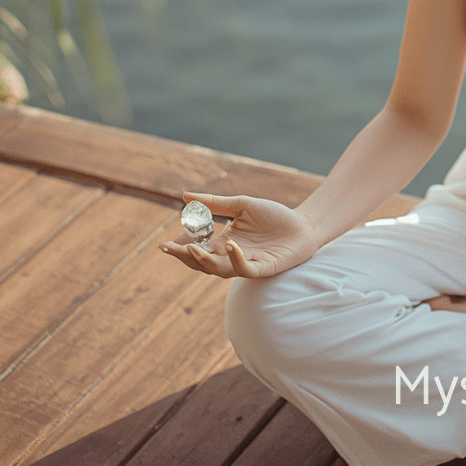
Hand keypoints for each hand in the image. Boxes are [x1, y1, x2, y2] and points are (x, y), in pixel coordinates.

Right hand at [159, 190, 320, 279]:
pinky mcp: (262, 268)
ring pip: (219, 270)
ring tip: (194, 248)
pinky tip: (230, 246)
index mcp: (223, 243)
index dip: (180, 250)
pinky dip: (235, 259)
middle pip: (202, 263)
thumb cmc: (273, 216)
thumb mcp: (242, 205)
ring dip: (206, 260)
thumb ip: (216, 203)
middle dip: (186, 258)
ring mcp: (246, 264)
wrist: (303, 225)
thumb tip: (185, 195)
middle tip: (171, 249)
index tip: (163, 245)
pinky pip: (245, 269)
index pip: (196, 249)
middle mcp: (231, 257)